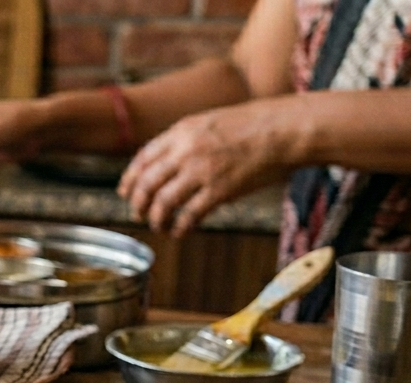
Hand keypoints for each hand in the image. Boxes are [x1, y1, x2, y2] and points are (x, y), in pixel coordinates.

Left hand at [118, 101, 293, 237]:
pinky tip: (179, 233)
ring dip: (156, 219)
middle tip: (137, 214)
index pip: (142, 159)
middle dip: (138, 203)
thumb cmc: (253, 124)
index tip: (125, 192)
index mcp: (181, 132)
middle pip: (147, 184)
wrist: (285, 129)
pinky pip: (189, 216)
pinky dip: (180, 228)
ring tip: (158, 226)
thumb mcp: (209, 121)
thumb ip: (185, 139)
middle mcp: (186, 151)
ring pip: (163, 203)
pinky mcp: (220, 191)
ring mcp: (202, 171)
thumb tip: (165, 162)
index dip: (130, 179)